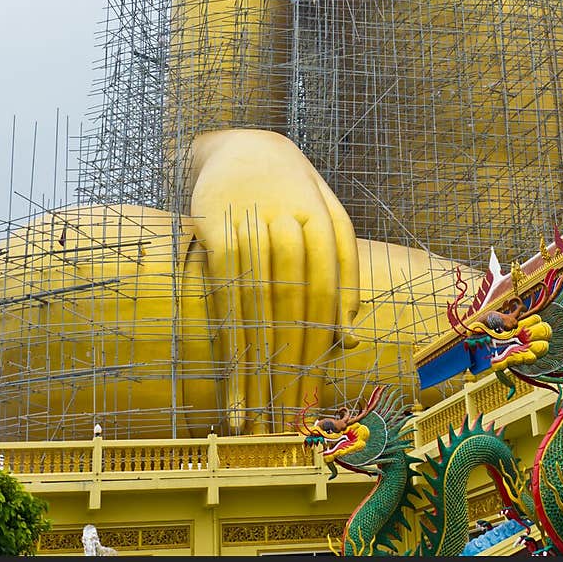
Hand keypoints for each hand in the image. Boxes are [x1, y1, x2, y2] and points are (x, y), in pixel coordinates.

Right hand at [189, 129, 359, 431]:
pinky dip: (225, 330)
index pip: (325, 294)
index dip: (320, 347)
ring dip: (254, 362)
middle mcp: (286, 221)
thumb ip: (344, 270)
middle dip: (290, 366)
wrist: (243, 144)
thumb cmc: (294, 192)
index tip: (314, 394)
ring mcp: (248, 222)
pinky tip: (228, 368)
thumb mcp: (329, 218)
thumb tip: (350, 334)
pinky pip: (222, 287)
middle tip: (286, 417)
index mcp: (322, 221)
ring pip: (256, 303)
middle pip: (292, 306)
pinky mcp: (212, 225)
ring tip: (254, 411)